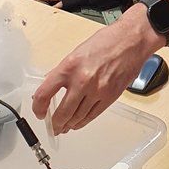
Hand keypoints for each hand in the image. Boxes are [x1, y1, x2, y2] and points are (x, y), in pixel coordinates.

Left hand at [31, 3, 160, 132]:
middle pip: (62, 112)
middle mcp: (82, 81)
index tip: (39, 112)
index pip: (45, 93)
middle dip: (55, 123)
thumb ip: (62, 71)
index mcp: (69, 67)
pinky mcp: (110, 97)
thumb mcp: (76, 53)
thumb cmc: (107, 42)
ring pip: (77, 117)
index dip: (38, 107)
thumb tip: (49, 84)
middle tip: (52, 126)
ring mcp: (97, 91)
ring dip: (68, 125)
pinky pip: (92, 115)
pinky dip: (83, 122)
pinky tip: (78, 123)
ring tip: (64, 127)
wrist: (131, 41)